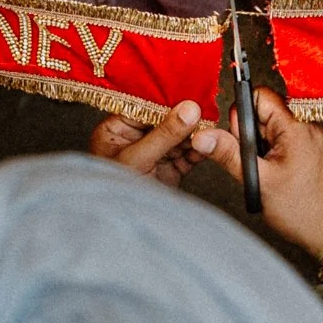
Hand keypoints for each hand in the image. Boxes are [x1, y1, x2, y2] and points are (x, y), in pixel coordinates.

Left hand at [89, 100, 222, 186]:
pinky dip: (199, 150)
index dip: (166, 99)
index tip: (187, 91)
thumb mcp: (136, 159)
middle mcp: (136, 141)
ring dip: (195, 133)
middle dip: (185, 117)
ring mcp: (154, 155)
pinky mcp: (169, 170)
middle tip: (204, 109)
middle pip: (165, 121)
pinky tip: (209, 144)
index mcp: (116, 132)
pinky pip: (187, 156)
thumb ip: (164, 134)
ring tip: (210, 127)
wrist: (122, 231)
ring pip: (179, 138)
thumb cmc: (112, 195)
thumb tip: (187, 109)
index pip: (143, 107)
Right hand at [196, 89, 322, 257]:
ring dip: (260, 150)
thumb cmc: (302, 210)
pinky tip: (274, 177)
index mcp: (295, 128)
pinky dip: (272, 157)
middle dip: (250, 137)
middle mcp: (306, 128)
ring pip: (271, 132)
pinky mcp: (311, 153)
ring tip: (266, 174)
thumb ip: (228, 153)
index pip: (261, 96)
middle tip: (254, 163)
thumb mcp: (258, 181)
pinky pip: (283, 144)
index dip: (243, 113)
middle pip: (264, 115)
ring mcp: (310, 141)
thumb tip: (204, 136)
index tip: (239, 136)